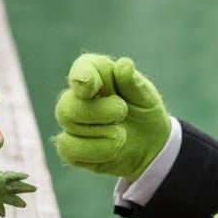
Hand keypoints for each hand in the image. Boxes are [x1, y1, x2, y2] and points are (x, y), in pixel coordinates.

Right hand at [54, 54, 169, 179]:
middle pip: (67, 103)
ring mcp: (71, 123)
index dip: (82, 75)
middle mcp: (77, 97)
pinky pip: (69, 150)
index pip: (82, 68)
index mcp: (97, 75)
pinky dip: (97, 152)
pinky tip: (113, 149)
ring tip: (122, 134)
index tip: (92, 85)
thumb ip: (133, 83)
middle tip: (123, 112)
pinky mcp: (70, 148)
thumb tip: (124, 65)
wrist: (150, 144)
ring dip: (102, 134)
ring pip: (68, 127)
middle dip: (98, 111)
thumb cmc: (143, 111)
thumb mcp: (146, 97)